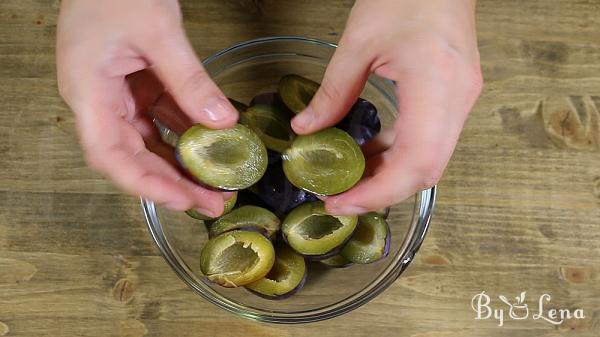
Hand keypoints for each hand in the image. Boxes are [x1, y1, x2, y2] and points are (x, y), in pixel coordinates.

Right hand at [57, 0, 238, 216]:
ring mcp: (114, 94)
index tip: (183, 201)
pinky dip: (183, 133)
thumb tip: (222, 120)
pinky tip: (210, 144)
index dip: (147, 185)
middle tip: (212, 202)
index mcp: (88, 91)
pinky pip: (158, 118)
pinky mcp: (132, 85)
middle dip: (172, 184)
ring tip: (216, 184)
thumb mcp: (158, 31)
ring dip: (180, 164)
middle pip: (131, 158)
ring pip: (147, 143)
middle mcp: (97, 100)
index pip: (111, 156)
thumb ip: (189, 79)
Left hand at [291, 0, 482, 214]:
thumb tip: (307, 129)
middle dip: (381, 192)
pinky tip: (368, 155)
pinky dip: (397, 155)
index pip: (416, 162)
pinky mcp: (454, 98)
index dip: (378, 192)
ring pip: (428, 161)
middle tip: (339, 199)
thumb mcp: (359, 42)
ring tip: (347, 181)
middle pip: (426, 171)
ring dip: (388, 176)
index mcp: (437, 86)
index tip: (341, 203)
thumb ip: (333, 91)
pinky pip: (428, 141)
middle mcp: (458, 101)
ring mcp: (461, 101)